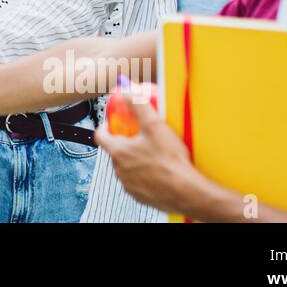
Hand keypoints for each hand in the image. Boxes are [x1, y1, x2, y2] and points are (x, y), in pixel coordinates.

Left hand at [94, 90, 200, 214]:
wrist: (187, 191)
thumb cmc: (170, 160)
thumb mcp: (154, 125)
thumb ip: (138, 104)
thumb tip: (127, 90)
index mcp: (118, 152)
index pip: (100, 136)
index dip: (104, 127)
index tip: (112, 123)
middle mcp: (119, 170)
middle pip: (114, 152)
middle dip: (123, 143)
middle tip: (137, 137)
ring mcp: (129, 185)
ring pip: (126, 168)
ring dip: (133, 160)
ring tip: (150, 153)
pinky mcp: (140, 197)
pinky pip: (137, 182)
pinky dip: (143, 175)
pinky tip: (157, 170)